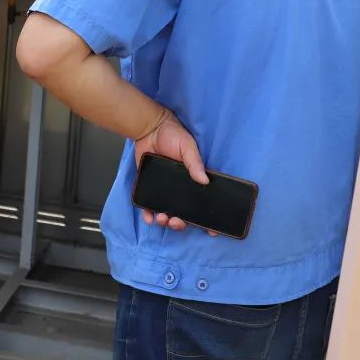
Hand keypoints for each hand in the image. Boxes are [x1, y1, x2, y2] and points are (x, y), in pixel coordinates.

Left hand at [134, 109, 216, 234]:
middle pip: (183, 213)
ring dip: (166, 221)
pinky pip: (148, 205)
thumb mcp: (188, 146)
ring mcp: (164, 189)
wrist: (149, 128)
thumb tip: (205, 181)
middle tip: (177, 222)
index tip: (211, 231)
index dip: (207, 219)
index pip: (203, 203)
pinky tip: (148, 218)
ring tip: (163, 219)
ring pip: (167, 212)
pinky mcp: (148, 186)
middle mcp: (179, 188)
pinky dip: (148, 214)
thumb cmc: (172, 134)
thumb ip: (194, 162)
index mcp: (193, 180)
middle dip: (181, 223)